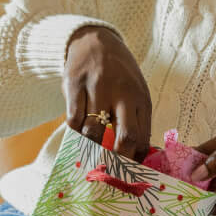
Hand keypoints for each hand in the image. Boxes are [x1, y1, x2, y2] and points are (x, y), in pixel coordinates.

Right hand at [64, 27, 151, 162]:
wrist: (95, 40)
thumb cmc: (119, 75)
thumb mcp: (136, 92)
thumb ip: (138, 121)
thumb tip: (139, 158)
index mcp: (141, 98)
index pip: (143, 137)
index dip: (136, 161)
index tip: (128, 175)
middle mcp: (122, 92)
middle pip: (125, 137)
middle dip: (118, 161)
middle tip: (109, 173)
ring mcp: (97, 87)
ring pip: (93, 132)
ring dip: (91, 149)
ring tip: (89, 156)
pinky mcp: (74, 85)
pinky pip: (72, 120)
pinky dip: (74, 134)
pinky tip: (77, 138)